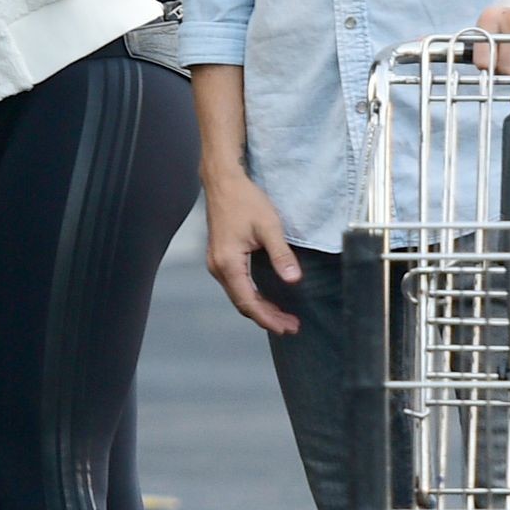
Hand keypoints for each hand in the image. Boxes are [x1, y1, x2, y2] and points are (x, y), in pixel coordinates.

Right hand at [203, 170, 301, 335]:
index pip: (248, 302)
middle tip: (291, 327)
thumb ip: (281, 255)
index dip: (268, 318)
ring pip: (238, 295)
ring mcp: (216, 263)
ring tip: (282, 318)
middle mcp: (218, 267)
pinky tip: (266, 298)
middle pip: (242, 303)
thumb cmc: (245, 200)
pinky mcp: (220, 258)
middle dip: (266, 317)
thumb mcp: (269, 226)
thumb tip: (293, 280)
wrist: (222, 181)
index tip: (287, 328)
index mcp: (228, 263)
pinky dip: (252, 295)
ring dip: (260, 308)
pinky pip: (236, 285)